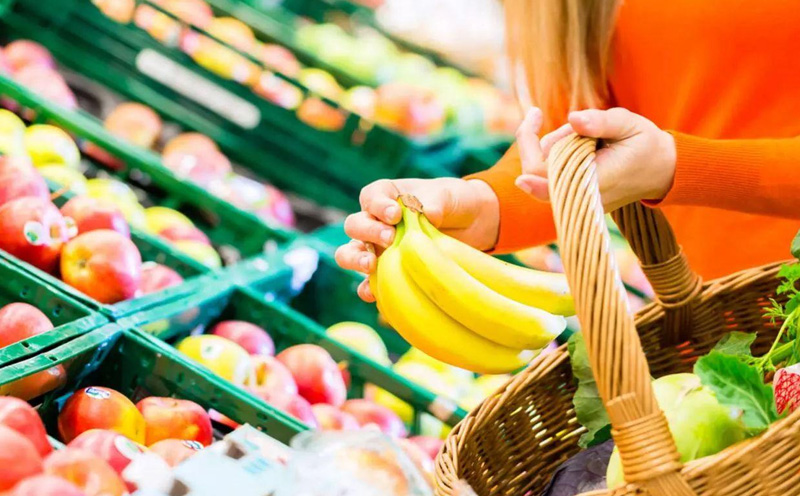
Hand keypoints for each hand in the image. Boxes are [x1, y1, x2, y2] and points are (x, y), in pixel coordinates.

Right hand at [335, 177, 499, 301]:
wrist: (471, 226)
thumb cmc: (455, 203)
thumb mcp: (449, 195)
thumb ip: (435, 201)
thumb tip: (427, 214)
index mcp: (387, 195)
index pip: (370, 197)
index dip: (377, 206)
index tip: (395, 214)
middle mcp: (376, 221)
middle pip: (355, 225)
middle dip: (368, 232)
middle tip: (390, 238)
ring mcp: (378, 248)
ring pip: (350, 253)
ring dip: (355, 259)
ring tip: (371, 264)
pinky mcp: (387, 272)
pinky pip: (368, 282)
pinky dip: (367, 288)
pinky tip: (374, 292)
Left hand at [514, 107, 676, 211]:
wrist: (662, 170)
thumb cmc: (646, 145)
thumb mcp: (628, 124)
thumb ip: (601, 122)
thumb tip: (574, 119)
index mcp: (595, 181)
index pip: (549, 181)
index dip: (532, 168)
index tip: (524, 158)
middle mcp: (581, 196)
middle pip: (538, 172)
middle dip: (545, 142)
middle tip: (560, 121)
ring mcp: (577, 199)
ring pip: (546, 169)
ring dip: (557, 146)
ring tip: (589, 135)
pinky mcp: (575, 196)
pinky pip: (553, 174)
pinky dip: (559, 154)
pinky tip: (582, 143)